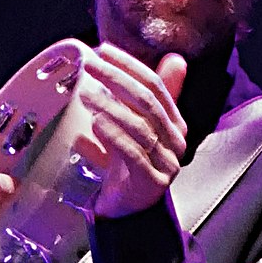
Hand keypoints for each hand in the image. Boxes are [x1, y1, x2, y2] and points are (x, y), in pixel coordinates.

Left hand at [76, 43, 187, 217]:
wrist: (130, 211)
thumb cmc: (129, 165)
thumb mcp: (134, 126)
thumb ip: (143, 97)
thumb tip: (170, 58)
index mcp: (174, 122)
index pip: (155, 86)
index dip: (130, 65)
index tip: (104, 50)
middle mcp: (175, 141)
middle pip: (148, 102)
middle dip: (117, 79)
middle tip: (91, 66)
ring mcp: (166, 163)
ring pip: (141, 128)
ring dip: (112, 107)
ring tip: (87, 95)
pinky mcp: (152, 184)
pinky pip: (134, 156)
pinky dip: (115, 138)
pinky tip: (96, 125)